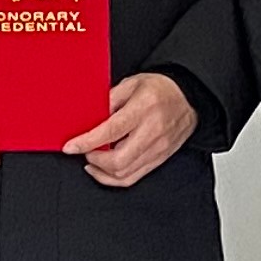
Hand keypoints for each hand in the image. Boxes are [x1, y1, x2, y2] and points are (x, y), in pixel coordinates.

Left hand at [70, 74, 197, 188]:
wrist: (189, 97)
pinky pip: (134, 177)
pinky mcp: (160, 159)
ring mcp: (157, 149)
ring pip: (125, 174)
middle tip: (84, 150)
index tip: (71, 147)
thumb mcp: (132, 83)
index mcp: (142, 110)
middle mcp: (152, 133)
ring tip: (92, 160)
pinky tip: (105, 169)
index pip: (110, 132)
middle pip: (118, 161)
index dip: (87, 142)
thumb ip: (109, 99)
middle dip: (94, 160)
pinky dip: (115, 177)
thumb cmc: (161, 88)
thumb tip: (90, 117)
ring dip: (102, 171)